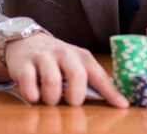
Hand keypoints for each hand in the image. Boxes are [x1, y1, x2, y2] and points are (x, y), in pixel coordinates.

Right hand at [0, 32, 128, 107]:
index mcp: (82, 57)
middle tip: (70, 103)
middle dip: (75, 97)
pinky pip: (29, 84)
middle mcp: (65, 54)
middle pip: (77, 76)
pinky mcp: (24, 64)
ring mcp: (44, 58)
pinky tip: (34, 96)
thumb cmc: (57, 60)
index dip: (111, 92)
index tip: (122, 106)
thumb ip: (90, 80)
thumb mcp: (76, 64)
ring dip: (51, 99)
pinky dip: (32, 96)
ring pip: (53, 82)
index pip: (99, 76)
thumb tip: (115, 102)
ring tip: (49, 99)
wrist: (26, 41)